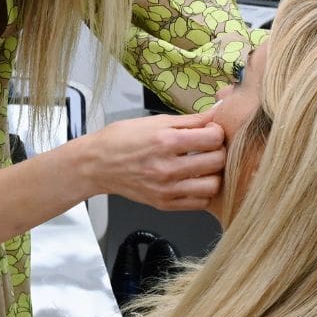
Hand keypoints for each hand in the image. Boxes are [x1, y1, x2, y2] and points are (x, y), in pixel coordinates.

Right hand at [76, 108, 225, 211]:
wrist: (97, 164)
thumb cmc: (122, 139)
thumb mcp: (155, 121)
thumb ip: (190, 120)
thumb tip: (217, 113)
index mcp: (165, 142)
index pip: (213, 138)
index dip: (217, 131)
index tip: (210, 130)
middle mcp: (167, 168)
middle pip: (217, 161)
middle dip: (218, 150)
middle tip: (209, 147)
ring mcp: (167, 189)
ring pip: (213, 186)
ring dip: (214, 174)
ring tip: (204, 165)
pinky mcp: (164, 204)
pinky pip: (200, 202)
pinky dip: (202, 191)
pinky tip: (194, 179)